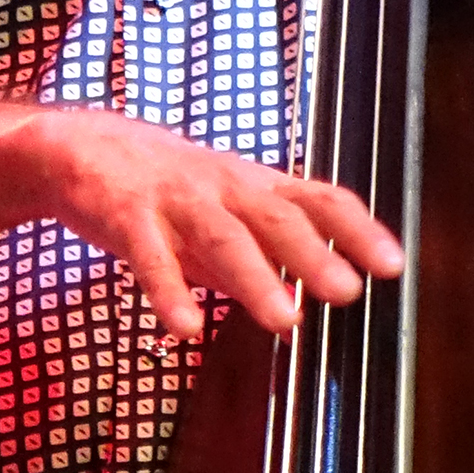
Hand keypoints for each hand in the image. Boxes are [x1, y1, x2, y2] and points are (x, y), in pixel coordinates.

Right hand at [24, 106, 404, 341]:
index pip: (318, 199)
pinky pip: (150, 255)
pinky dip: (169, 290)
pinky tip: (185, 327)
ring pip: (221, 236)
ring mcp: (176, 199)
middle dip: (313, 254)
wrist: (80, 145)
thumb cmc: (166, 188)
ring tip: (284, 318)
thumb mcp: (223, 214)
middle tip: (348, 292)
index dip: (357, 230)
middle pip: (276, 216)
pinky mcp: (127, 214)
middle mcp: (224, 187)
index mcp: (254, 185)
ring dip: (255, 277)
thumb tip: (306, 311)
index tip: (393, 265)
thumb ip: (262, 258)